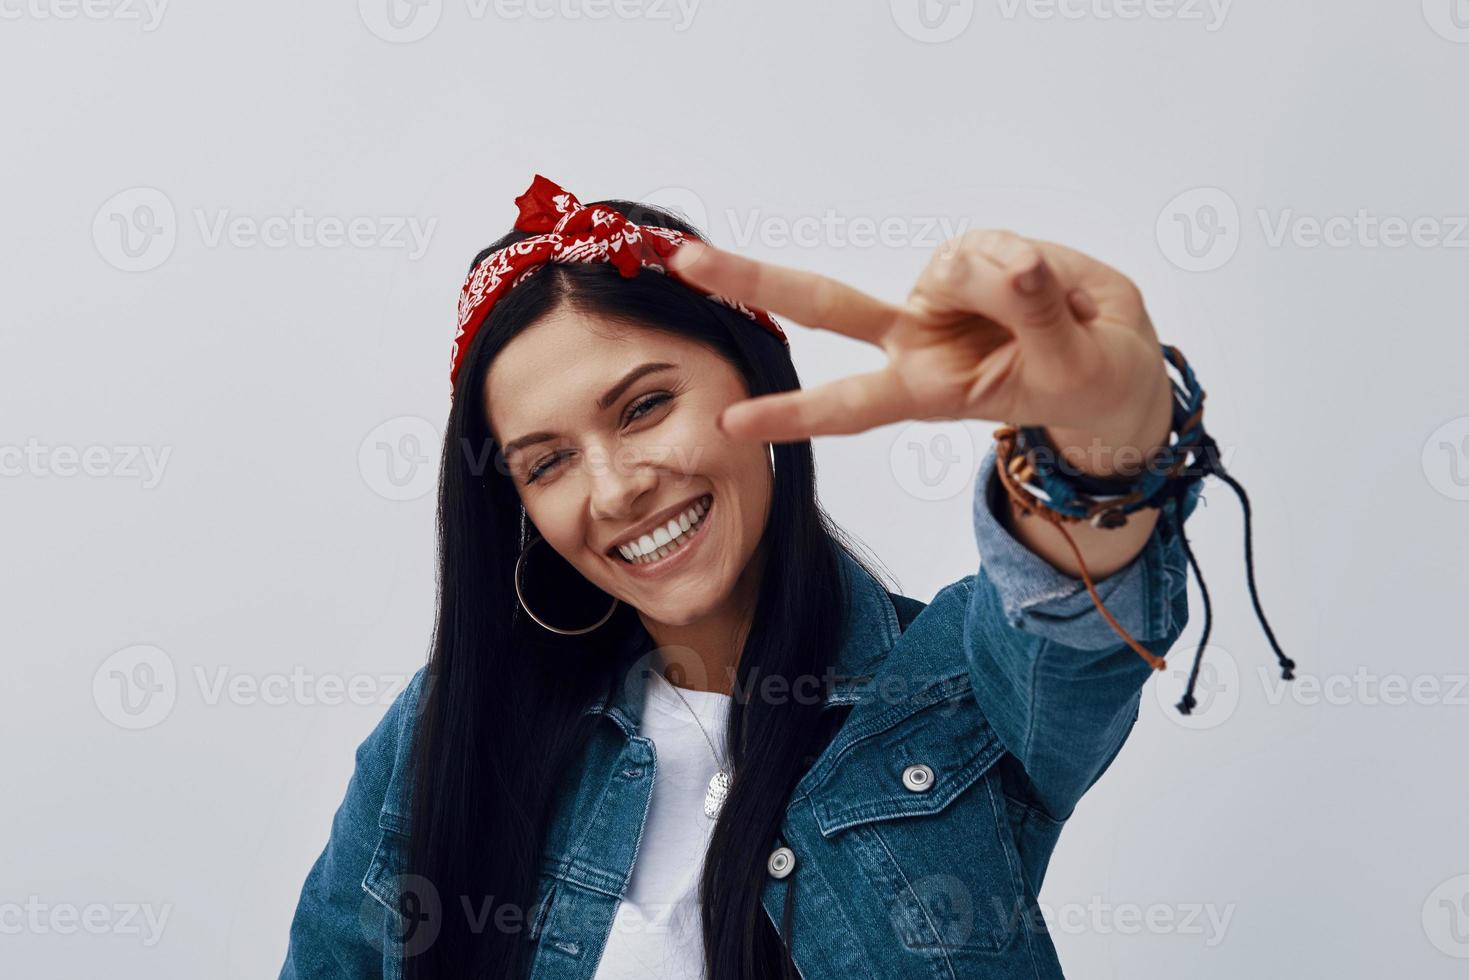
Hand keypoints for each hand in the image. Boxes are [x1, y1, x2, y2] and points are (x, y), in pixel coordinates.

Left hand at [667, 231, 1172, 467]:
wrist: (1115, 365)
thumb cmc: (1087, 378)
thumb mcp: (1073, 361)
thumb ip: (1033, 308)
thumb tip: (1004, 259)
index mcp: (929, 392)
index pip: (851, 404)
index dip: (794, 413)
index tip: (731, 423)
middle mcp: (915, 343)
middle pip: (827, 304)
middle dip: (755, 279)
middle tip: (685, 259)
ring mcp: (936, 299)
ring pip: (954, 262)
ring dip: (1015, 276)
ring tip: (1058, 309)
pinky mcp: (964, 263)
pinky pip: (987, 243)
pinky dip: (1026, 259)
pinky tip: (1049, 282)